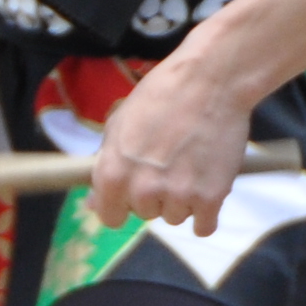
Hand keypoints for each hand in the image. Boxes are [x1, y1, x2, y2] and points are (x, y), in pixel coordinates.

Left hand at [87, 51, 252, 235]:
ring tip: (192, 163)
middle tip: (171, 161)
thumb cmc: (162, 94)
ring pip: (175, 218)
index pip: (110, 217)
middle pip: (146, 215)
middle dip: (156, 194)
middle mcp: (142, 191)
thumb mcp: (119, 124)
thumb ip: (106, 166)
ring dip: (183, 200)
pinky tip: (208, 185)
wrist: (211, 79)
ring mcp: (178, 196)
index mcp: (113, 174)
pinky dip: (206, 211)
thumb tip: (94, 204)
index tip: (135, 191)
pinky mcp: (211, 198)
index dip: (122, 204)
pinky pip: (204, 226)